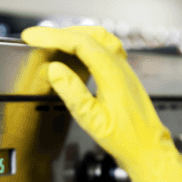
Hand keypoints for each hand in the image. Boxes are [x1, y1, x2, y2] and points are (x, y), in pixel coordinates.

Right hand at [20, 26, 169, 170]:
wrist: (148, 149)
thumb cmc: (124, 139)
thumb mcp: (92, 119)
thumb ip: (72, 92)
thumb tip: (54, 70)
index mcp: (112, 74)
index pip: (79, 43)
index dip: (53, 37)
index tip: (33, 37)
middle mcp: (121, 67)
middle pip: (91, 35)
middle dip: (62, 33)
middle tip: (40, 37)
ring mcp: (125, 70)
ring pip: (101, 38)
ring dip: (76, 35)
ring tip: (55, 41)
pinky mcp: (125, 76)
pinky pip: (107, 49)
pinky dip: (88, 44)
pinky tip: (79, 53)